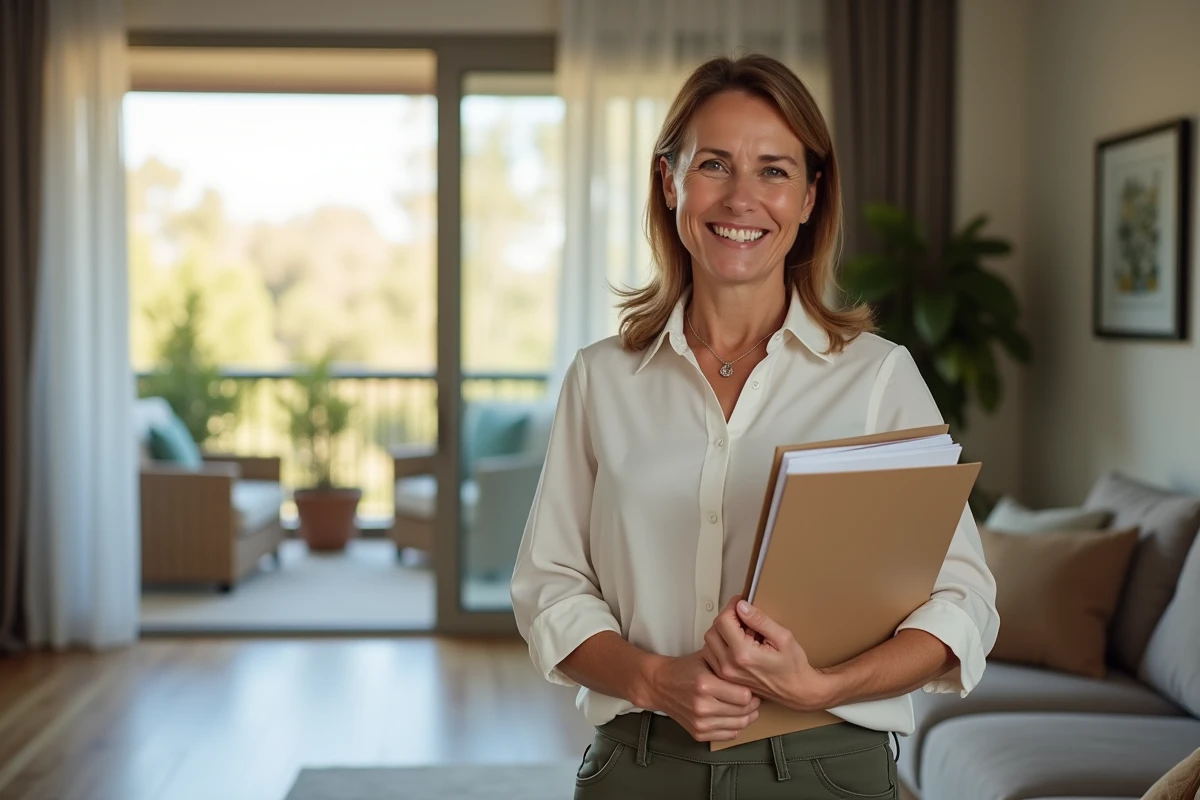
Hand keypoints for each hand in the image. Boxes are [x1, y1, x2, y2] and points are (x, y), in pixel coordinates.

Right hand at [642, 650, 760, 741]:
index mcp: (704, 684)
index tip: (752, 687)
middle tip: (755, 698)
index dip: (753, 692)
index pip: (744, 696)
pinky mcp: (698, 734)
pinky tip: (734, 716)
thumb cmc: (685, 669)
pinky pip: (728, 735)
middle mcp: (702, 706)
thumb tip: (753, 673)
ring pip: (739, 726)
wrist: (660, 685)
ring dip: (748, 717)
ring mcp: (699, 723)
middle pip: (743, 712)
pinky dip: (736, 727)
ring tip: (747, 707)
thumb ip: (728, 663)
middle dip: (753, 705)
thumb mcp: (706, 657)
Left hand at [701, 596, 835, 712]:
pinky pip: (711, 656)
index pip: (723, 621)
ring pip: (708, 643)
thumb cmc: (793, 666)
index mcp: (744, 654)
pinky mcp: (725, 678)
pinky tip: (735, 644)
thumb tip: (741, 606)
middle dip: (725, 619)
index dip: (731, 607)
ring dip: (720, 632)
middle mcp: (730, 665)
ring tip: (740, 632)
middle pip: (712, 631)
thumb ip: (760, 620)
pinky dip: (719, 645)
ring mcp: (725, 674)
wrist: (795, 691)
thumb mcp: (783, 637)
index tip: (740, 603)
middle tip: (742, 617)